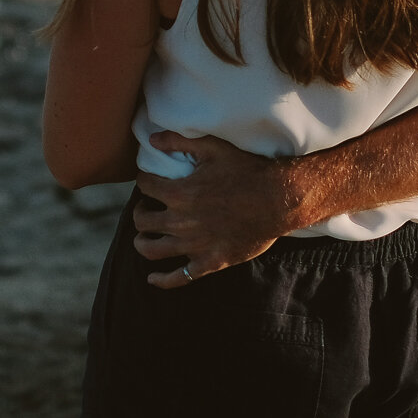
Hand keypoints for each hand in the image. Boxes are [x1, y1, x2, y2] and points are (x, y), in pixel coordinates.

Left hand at [130, 132, 310, 288]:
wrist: (278, 200)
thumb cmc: (246, 170)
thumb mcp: (212, 148)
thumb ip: (179, 141)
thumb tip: (152, 138)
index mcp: (179, 193)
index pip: (145, 186)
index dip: (144, 181)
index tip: (148, 181)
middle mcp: (181, 221)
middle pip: (142, 221)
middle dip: (139, 212)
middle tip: (145, 208)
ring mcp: (195, 245)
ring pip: (152, 250)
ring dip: (142, 243)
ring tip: (144, 237)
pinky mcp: (210, 262)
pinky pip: (180, 276)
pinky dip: (162, 279)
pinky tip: (153, 278)